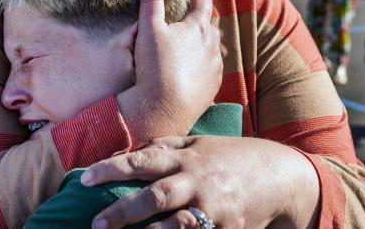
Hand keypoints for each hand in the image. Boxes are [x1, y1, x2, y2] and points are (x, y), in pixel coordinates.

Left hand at [82, 136, 319, 228]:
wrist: (280, 175)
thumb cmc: (232, 157)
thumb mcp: (200, 144)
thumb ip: (167, 147)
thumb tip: (134, 150)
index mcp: (187, 158)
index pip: (141, 161)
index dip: (111, 169)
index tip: (84, 179)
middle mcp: (198, 181)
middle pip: (154, 197)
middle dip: (122, 212)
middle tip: (96, 224)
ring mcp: (214, 209)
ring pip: (174, 226)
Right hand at [116, 0, 222, 145]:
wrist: (163, 109)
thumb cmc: (155, 67)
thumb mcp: (148, 29)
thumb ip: (151, 0)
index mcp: (198, 26)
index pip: (203, 0)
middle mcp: (212, 44)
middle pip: (209, 25)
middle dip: (199, 19)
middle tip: (186, 17)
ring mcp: (215, 66)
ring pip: (211, 48)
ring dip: (202, 43)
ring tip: (187, 45)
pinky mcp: (213, 85)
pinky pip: (211, 69)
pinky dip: (202, 64)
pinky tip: (189, 69)